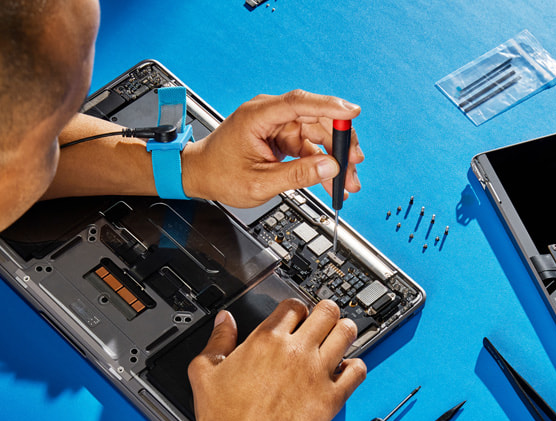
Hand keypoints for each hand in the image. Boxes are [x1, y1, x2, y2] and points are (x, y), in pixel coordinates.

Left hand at [180, 90, 364, 207]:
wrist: (200, 176)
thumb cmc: (219, 174)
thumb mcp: (259, 183)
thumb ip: (297, 175)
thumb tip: (330, 168)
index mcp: (258, 116)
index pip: (299, 103)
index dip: (329, 106)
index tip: (353, 113)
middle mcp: (270, 114)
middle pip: (316, 119)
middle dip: (340, 143)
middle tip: (355, 165)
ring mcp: (277, 125)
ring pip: (317, 134)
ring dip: (335, 157)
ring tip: (348, 181)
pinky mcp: (282, 137)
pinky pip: (309, 146)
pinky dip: (322, 163)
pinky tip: (333, 179)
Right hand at [187, 299, 366, 420]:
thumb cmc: (223, 417)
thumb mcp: (205, 369)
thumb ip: (218, 339)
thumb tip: (225, 320)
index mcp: (266, 339)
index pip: (294, 305)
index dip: (297, 309)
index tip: (298, 318)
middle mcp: (295, 351)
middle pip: (327, 311)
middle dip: (326, 312)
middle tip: (323, 322)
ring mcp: (316, 373)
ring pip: (347, 333)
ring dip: (344, 332)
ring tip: (338, 340)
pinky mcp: (330, 398)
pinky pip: (357, 371)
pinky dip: (356, 366)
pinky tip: (346, 370)